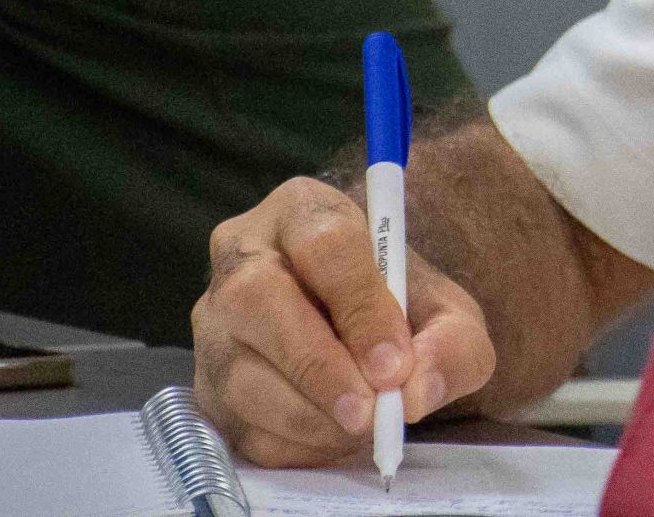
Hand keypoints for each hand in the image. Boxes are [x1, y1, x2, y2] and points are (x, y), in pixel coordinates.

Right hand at [193, 176, 496, 466]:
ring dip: (306, 413)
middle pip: (258, 299)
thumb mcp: (446, 315)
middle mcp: (241, 256)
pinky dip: (289, 443)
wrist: (359, 338)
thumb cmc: (396, 310)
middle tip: (369, 410)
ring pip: (238, 371)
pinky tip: (331, 436)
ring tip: (360, 426)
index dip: (360, 307)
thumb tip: (414, 392)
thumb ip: (451, 344)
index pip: (324, 244)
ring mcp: (212, 323)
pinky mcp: (202, 384)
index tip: (394, 364)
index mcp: (302, 211)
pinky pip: (235, 424)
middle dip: (319, 365)